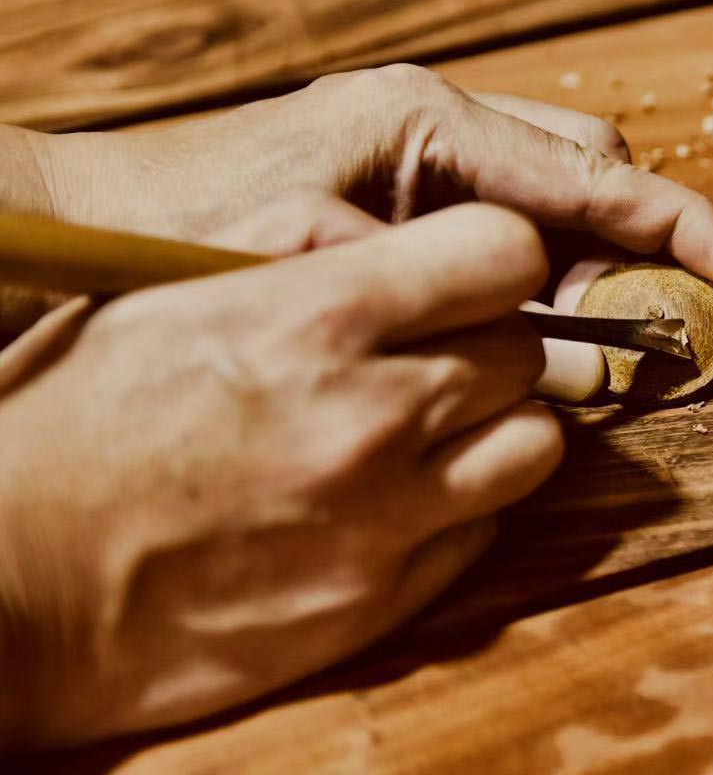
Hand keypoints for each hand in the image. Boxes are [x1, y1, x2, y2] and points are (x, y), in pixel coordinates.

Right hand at [0, 196, 576, 747]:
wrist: (4, 581)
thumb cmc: (70, 416)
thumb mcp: (165, 282)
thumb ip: (299, 236)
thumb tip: (399, 237)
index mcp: (314, 317)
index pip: (507, 254)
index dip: (496, 258)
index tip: (471, 274)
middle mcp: (370, 415)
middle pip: (526, 351)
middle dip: (488, 343)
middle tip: (433, 356)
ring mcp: (383, 517)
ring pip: (536, 445)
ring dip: (496, 429)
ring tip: (429, 430)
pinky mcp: (379, 601)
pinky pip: (484, 531)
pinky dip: (459, 509)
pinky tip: (393, 499)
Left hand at [36, 63, 712, 296]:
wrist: (89, 224)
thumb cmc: (187, 241)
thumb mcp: (321, 271)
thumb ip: (454, 298)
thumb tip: (575, 347)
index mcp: (428, 124)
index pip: (594, 174)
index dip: (678, 230)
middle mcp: (440, 119)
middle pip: (593, 170)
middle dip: (635, 249)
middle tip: (632, 336)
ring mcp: (429, 142)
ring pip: (563, 188)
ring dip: (591, 257)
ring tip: (578, 335)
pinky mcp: (413, 173)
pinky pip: (518, 208)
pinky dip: (544, 259)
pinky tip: (521, 316)